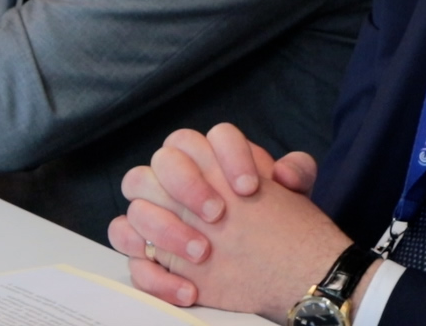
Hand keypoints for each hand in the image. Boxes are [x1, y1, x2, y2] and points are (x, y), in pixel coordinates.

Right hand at [109, 125, 351, 314]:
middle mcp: (179, 177)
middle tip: (217, 214)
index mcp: (215, 155)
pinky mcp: (146, 249)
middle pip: (165, 161)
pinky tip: (188, 288)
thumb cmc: (271, 220)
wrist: (269, 262)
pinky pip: (128, 253)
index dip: (229, 156)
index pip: (212, 137)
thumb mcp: (293, 196)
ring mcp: (157, 211)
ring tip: (203, 253)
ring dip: (167, 230)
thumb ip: (298, 172)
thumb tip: (284, 172)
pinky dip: (153, 273)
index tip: (250, 188)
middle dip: (189, 185)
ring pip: (138, 206)